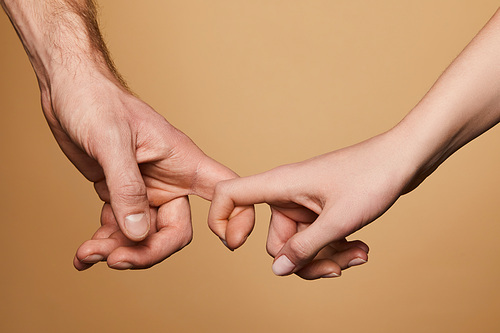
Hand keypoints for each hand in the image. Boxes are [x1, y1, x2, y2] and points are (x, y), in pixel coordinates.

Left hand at [40, 71, 252, 269]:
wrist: (69, 89)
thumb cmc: (96, 100)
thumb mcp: (112, 141)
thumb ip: (127, 187)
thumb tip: (138, 234)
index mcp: (182, 162)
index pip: (225, 191)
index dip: (235, 219)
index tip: (228, 243)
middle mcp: (169, 180)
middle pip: (174, 231)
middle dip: (147, 251)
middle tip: (114, 259)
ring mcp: (145, 189)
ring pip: (143, 236)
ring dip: (117, 250)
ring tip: (88, 253)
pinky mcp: (121, 192)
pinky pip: (120, 227)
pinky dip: (103, 242)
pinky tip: (84, 254)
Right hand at [209, 129, 416, 278]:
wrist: (405, 158)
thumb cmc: (372, 176)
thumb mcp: (338, 220)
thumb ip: (305, 248)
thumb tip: (278, 270)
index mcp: (280, 185)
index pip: (229, 194)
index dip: (220, 219)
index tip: (234, 245)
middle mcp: (288, 194)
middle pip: (276, 242)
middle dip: (305, 261)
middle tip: (337, 267)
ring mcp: (305, 203)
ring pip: (302, 245)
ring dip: (328, 257)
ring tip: (359, 253)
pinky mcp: (322, 208)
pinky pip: (318, 239)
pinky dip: (336, 248)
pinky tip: (360, 248)